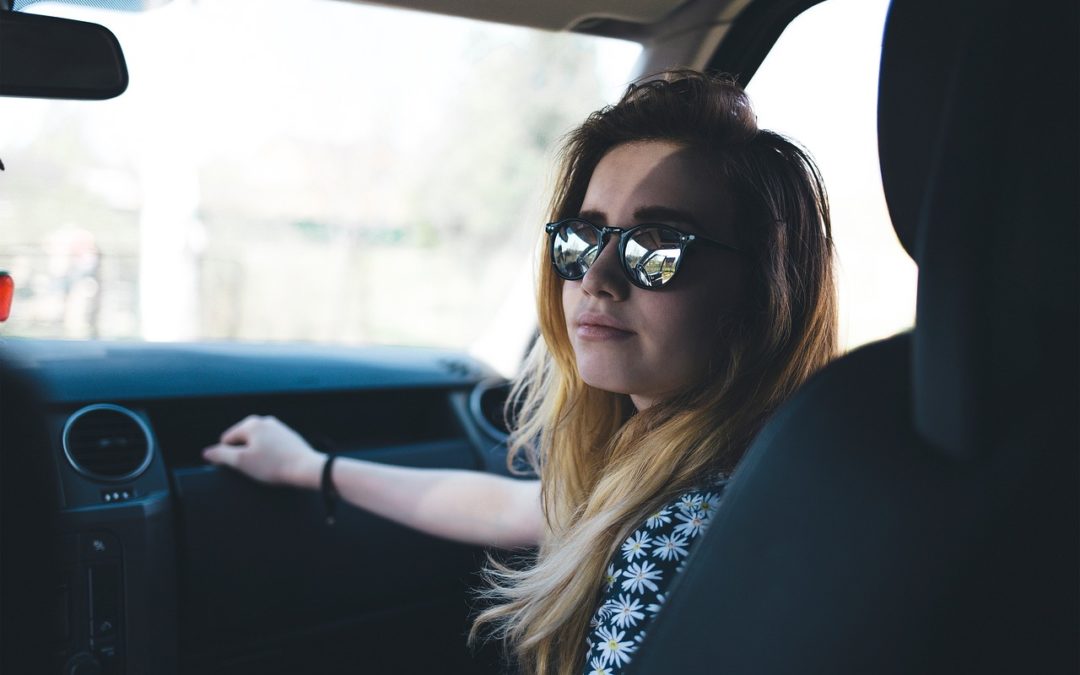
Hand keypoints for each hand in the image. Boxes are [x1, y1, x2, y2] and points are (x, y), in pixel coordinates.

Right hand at [202, 415, 324, 488]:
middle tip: (256, 468)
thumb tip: (207, 452)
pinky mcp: (289, 437)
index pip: (227, 440)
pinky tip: (276, 465)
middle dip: (244, 454)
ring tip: (267, 467)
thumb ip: (221, 455)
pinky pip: (271, 447)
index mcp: (251, 423)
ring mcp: (279, 427)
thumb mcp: (241, 462)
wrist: (306, 468)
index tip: (242, 467)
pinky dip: (270, 455)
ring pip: (257, 444)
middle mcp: (265, 420)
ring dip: (257, 456)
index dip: (229, 456)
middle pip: (243, 440)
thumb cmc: (274, 465)